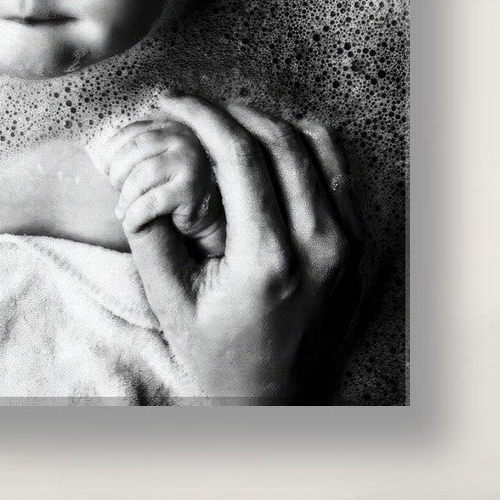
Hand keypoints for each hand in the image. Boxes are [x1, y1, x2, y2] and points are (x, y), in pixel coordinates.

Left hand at [88, 119, 226, 256]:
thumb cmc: (170, 184)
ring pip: (141, 176)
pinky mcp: (191, 190)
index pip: (130, 132)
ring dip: (125, 197)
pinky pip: (151, 202)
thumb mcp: (154, 160)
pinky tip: (132, 222)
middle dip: (117, 174)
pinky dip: (135, 215)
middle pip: (133, 150)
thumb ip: (135, 151)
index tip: (106, 170)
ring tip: (122, 210)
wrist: (203, 211)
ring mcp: (190, 162)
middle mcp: (183, 137)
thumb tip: (102, 160)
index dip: (111, 152)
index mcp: (169, 126)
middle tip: (116, 191)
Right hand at [121, 95, 365, 401]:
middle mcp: (318, 247)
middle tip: (195, 105)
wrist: (276, 399)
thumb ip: (151, 234)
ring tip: (228, 119)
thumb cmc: (216, 352)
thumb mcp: (170, 300)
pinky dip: (305, 144)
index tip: (172, 100)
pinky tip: (270, 140)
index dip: (203, 115)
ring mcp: (346, 245)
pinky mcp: (357, 246)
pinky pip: (337, 172)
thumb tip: (142, 168)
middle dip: (232, 111)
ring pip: (317, 147)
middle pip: (281, 141)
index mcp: (268, 261)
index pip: (241, 157)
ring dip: (269, 121)